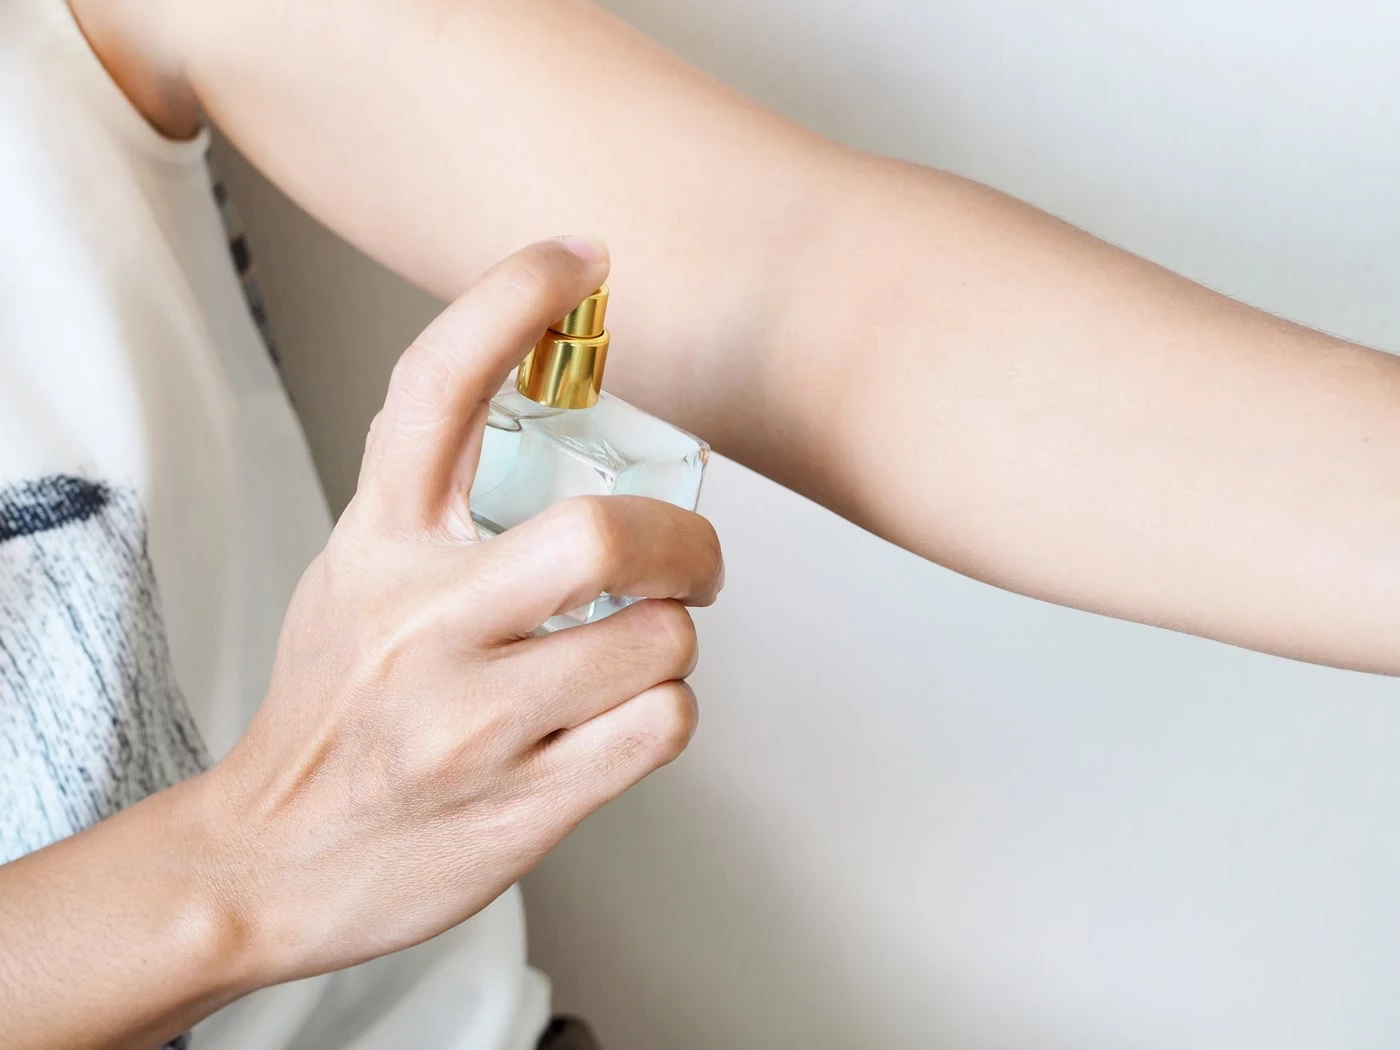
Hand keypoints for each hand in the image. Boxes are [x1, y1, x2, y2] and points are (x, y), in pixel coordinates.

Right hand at [202, 237, 722, 983]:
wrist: (273, 861)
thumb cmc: (332, 710)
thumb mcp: (356, 577)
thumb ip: (435, 504)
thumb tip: (551, 412)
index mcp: (378, 547)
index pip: (434, 391)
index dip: (509, 301)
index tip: (579, 260)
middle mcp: (424, 626)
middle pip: (598, 535)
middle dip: (683, 538)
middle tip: (692, 555)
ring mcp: (474, 723)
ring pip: (656, 642)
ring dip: (674, 639)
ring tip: (637, 650)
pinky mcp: (523, 803)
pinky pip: (660, 727)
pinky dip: (668, 710)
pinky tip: (626, 714)